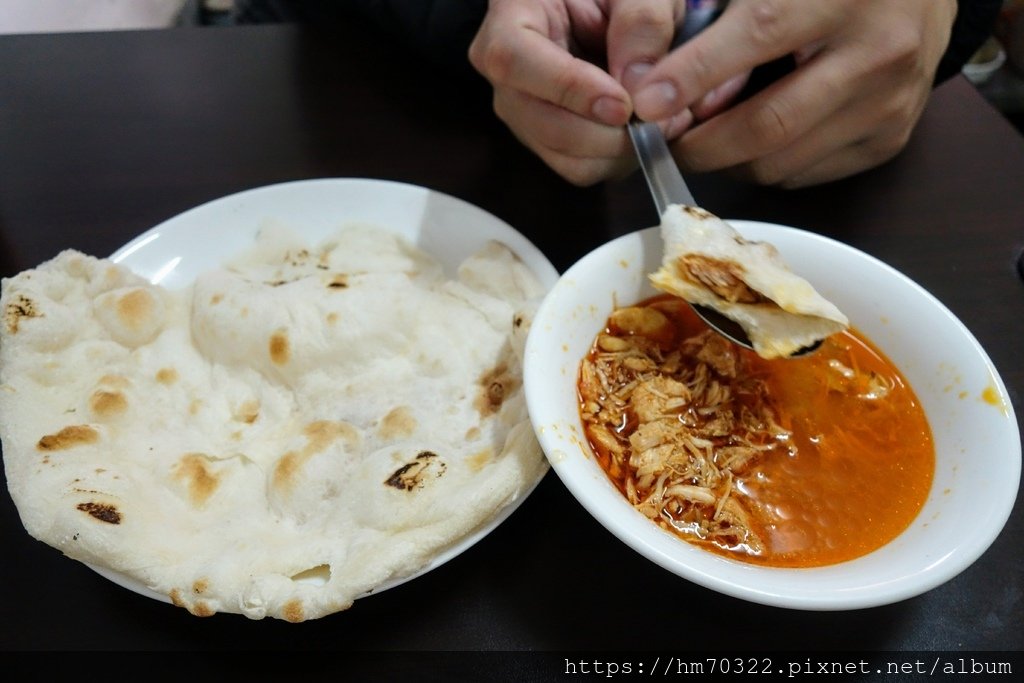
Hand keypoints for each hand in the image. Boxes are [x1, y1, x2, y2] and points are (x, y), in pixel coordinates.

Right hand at [469, 0, 687, 185]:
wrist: (604, 9)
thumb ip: (640, 22)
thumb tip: (637, 86)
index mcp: (510, 14)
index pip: (515, 61)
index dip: (570, 89)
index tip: (623, 105)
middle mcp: (505, 73)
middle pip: (542, 124)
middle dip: (608, 134)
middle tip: (665, 118)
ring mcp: (523, 113)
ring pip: (566, 158)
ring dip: (621, 151)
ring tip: (664, 122)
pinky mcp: (547, 141)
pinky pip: (581, 168)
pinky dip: (620, 159)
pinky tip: (647, 130)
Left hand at [629, 0, 958, 186]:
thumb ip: (719, 12)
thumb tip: (655, 77)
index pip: (758, 34)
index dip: (694, 74)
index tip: (645, 103)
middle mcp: (878, 51)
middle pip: (768, 123)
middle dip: (701, 144)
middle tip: (663, 140)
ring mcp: (889, 103)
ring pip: (780, 162)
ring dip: (728, 159)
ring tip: (704, 135)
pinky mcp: (890, 140)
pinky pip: (803, 175)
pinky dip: (765, 165)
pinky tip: (754, 136)